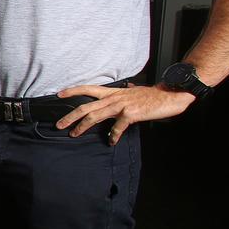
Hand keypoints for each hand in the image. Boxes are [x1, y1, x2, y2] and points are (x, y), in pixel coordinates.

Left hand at [55, 83, 195, 143]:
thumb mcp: (133, 91)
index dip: (72, 91)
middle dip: (70, 116)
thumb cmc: (152, 95)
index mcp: (113, 92)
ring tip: (74, 134)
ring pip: (95, 116)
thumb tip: (126, 87)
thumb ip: (125, 92)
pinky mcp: (131, 114)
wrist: (169, 95)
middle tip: (59, 125)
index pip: (88, 88)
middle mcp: (113, 98)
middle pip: (86, 106)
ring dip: (82, 126)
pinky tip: (111, 141)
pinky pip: (117, 127)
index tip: (59, 95)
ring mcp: (121, 105)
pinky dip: (113, 135)